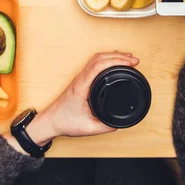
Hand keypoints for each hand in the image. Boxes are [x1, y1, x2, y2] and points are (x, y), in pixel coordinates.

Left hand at [7, 52, 139, 151]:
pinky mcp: (80, 80)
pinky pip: (94, 63)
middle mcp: (80, 78)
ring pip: (97, 58)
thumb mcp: (89, 128)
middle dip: (119, 56)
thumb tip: (119, 123)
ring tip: (128, 59)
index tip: (130, 62)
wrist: (50, 121)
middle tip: (135, 61)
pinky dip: (107, 60)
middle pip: (100, 57)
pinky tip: (114, 64)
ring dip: (113, 56)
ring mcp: (80, 78)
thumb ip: (106, 126)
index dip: (117, 60)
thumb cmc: (64, 122)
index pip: (100, 65)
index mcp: (82, 86)